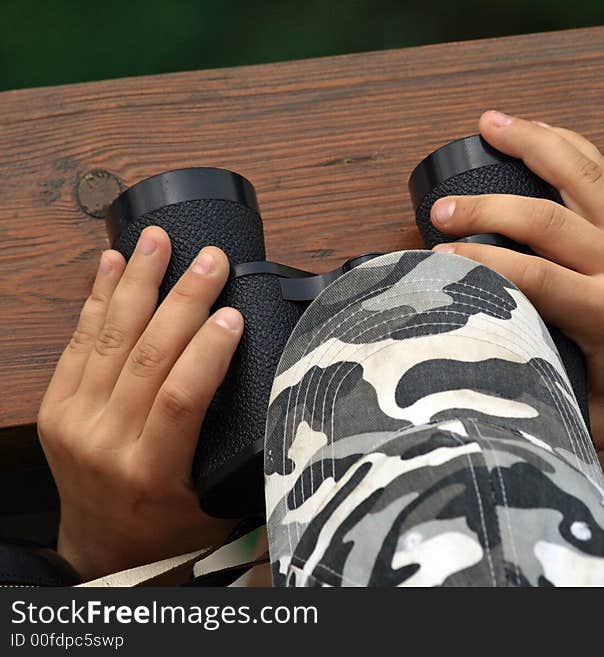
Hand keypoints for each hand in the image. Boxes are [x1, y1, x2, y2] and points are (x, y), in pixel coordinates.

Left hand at [37, 227, 242, 579]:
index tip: (235, 313)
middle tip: (211, 260)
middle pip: (147, 355)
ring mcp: (75, 420)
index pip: (181, 397)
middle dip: (184, 299)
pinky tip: (114, 265)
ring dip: (139, 283)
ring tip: (158, 241)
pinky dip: (98, 299)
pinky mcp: (56, 406)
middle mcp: (107, 442)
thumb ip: (242, 457)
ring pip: (110, 338)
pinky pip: (78, 342)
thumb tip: (287, 404)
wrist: (100, 550)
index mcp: (152, 470)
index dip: (209, 350)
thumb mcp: (214, 503)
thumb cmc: (165, 529)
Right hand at [430, 111, 603, 456]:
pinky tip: (543, 131)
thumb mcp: (595, 417)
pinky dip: (571, 147)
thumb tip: (485, 389)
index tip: (439, 257)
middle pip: (545, 218)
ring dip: (533, 143)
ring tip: (489, 122)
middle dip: (486, 207)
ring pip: (582, 175)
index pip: (532, 275)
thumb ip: (543, 399)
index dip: (479, 260)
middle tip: (442, 209)